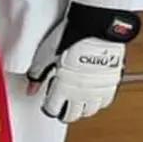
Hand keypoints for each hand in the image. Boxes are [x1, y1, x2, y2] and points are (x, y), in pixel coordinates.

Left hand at [24, 4, 139, 123]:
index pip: (54, 111)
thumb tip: (30, 88)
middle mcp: (83, 93)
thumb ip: (37, 74)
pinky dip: (98, 100)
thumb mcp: (46, 53)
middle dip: (65, 112)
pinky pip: (105, 101)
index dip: (48, 108)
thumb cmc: (71, 35)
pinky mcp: (112, 81)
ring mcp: (99, 89)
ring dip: (82, 107)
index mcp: (64, 87)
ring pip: (90, 111)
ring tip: (76, 97)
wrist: (95, 25)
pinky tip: (92, 90)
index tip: (48, 102)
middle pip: (73, 115)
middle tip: (61, 103)